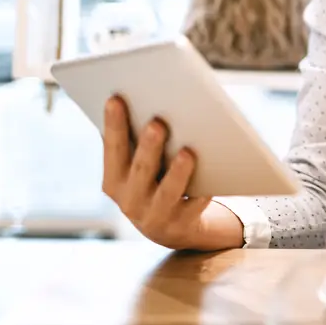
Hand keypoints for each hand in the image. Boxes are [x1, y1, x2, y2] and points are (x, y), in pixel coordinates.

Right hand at [101, 96, 242, 250]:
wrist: (171, 227)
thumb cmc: (153, 181)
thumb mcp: (135, 167)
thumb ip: (134, 142)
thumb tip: (145, 97)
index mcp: (113, 181)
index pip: (112, 149)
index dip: (113, 125)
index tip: (115, 98)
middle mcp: (130, 201)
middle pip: (141, 170)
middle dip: (148, 147)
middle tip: (157, 123)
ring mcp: (155, 215)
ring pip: (167, 192)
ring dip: (177, 172)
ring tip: (187, 152)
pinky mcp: (181, 224)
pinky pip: (195, 206)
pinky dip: (203, 192)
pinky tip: (214, 175)